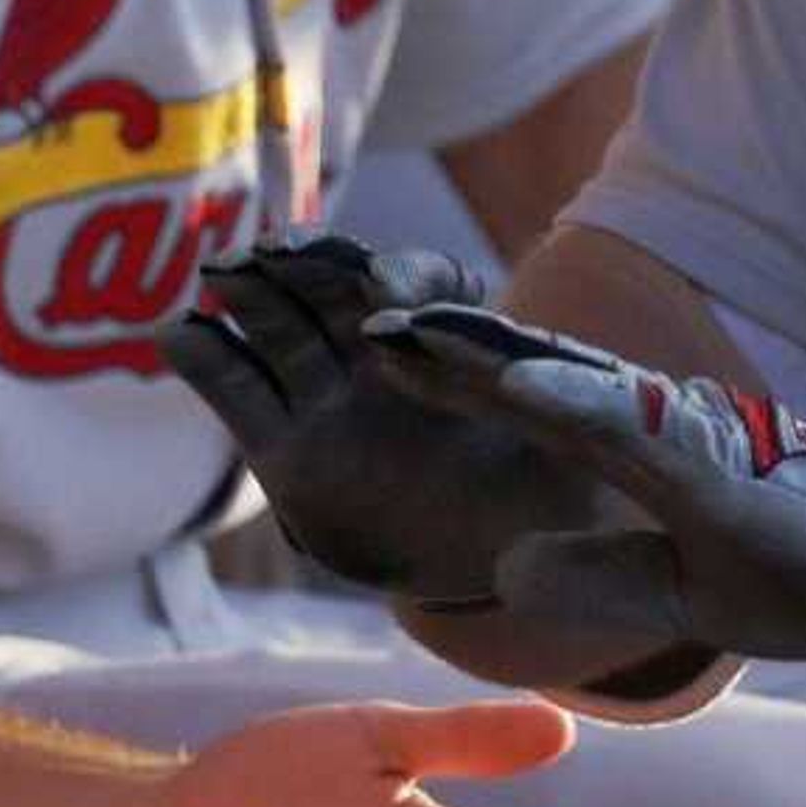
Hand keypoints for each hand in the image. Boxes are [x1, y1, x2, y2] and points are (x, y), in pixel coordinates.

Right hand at [163, 237, 650, 620]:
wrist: (486, 556)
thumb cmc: (547, 501)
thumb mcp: (585, 478)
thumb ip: (587, 464)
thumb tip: (630, 466)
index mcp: (460, 342)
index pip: (435, 291)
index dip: (410, 287)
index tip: (391, 299)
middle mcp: (389, 356)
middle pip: (340, 290)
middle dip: (310, 265)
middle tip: (280, 250)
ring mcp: (331, 397)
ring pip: (283, 327)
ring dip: (251, 293)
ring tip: (223, 271)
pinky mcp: (285, 449)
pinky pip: (239, 394)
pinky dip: (207, 359)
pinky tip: (175, 333)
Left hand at [366, 304, 805, 661]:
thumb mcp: (673, 589)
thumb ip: (591, 574)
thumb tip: (497, 570)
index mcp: (643, 452)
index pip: (527, 403)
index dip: (450, 373)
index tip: (372, 345)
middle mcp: (658, 430)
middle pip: (533, 378)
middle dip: (444, 350)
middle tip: (354, 314)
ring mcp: (692, 446)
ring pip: (570, 389)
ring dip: (487, 361)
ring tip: (411, 335)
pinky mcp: (726, 479)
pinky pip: (636, 436)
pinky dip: (574, 405)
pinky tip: (517, 385)